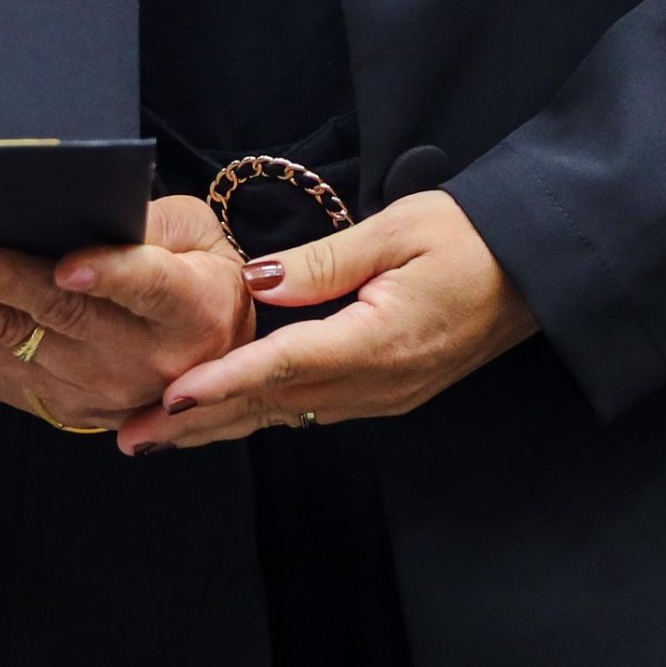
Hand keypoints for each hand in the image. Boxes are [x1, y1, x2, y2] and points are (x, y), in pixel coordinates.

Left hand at [0, 194, 247, 434]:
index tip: (67, 266)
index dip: (109, 275)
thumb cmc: (194, 268)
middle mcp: (152, 359)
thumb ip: (153, 221)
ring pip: (21, 341)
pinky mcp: (71, 403)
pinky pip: (4, 361)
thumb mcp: (196, 233)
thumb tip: (88, 202)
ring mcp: (107, 389)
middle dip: (1, 283)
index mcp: (192, 308)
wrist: (199, 352)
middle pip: (66, 313)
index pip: (149, 286)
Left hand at [129, 189, 535, 451]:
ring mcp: (383, 395)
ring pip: (287, 415)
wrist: (534, 272)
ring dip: (221, 425)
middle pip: (272, 405)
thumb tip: (256, 282)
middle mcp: (377, 383)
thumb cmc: (470, 238)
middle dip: (198, 422)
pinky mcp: (386, 392)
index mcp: (380, 341)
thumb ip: (323, 262)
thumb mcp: (398, 230)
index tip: (170, 395)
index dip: (222, 380)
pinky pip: (310, 410)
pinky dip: (258, 413)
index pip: (284, 365)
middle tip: (131, 436)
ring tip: (157, 436)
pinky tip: (222, 415)